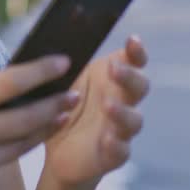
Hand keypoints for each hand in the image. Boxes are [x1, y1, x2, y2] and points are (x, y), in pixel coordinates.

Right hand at [0, 56, 81, 189]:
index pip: (8, 83)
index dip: (40, 71)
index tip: (63, 61)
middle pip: (24, 118)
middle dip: (54, 103)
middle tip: (73, 93)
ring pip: (21, 145)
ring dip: (45, 128)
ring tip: (61, 113)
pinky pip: (1, 166)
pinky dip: (14, 150)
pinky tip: (27, 137)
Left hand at [41, 35, 149, 188]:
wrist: (50, 147)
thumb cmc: (59, 103)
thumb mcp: (58, 79)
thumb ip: (62, 61)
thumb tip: (56, 36)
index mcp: (110, 78)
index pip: (134, 61)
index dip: (137, 51)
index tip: (132, 40)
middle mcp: (121, 100)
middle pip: (139, 86)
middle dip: (129, 76)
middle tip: (113, 69)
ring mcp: (119, 128)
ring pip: (134, 120)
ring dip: (123, 112)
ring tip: (108, 105)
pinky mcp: (111, 154)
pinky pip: (122, 151)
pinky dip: (117, 145)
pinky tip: (108, 139)